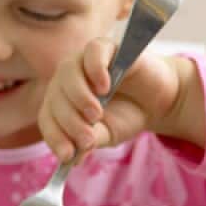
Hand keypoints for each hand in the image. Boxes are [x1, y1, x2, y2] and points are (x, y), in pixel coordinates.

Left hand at [38, 38, 192, 160]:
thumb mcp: (108, 134)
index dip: (55, 137)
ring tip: (96, 115)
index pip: (48, 117)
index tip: (68, 156)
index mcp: (61, 101)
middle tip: (87, 140)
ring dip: (78, 96)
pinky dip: (95, 69)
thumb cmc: (127, 116)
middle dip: (69, 121)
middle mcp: (67, 79)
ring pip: (68, 72)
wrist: (158, 101)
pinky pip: (92, 52)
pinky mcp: (105, 48)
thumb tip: (73, 157)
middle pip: (56, 96)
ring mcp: (83, 61)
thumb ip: (89, 141)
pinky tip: (105, 88)